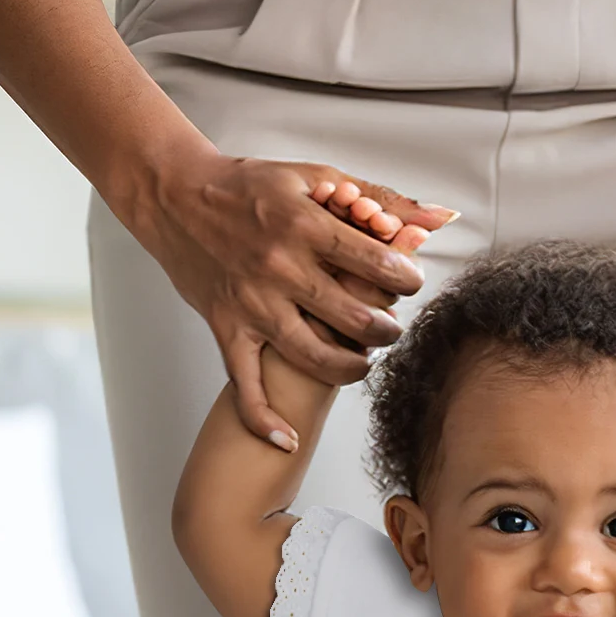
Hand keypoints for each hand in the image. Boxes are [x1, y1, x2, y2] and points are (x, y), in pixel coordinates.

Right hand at [134, 150, 456, 444]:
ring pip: (315, 358)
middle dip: (387, 329)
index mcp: (304, 225)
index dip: (406, 279)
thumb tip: (441, 217)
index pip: (376, 263)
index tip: (409, 283)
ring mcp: (253, 304)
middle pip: (355, 317)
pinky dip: (264, 419)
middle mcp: (279, 268)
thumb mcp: (314, 176)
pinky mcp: (227, 329)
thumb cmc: (249, 186)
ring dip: (352, 368)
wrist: (173, 196)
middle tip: (391, 326)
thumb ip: (381, 200)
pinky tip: (288, 440)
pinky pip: (246, 386)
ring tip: (363, 360)